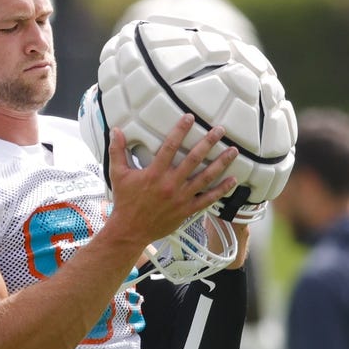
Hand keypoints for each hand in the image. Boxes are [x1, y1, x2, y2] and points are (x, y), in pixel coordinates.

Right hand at [107, 114, 239, 245]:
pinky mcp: (187, 210)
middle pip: (193, 159)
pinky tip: (233, 180)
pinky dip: (221, 190)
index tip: (190, 118)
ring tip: (233, 151)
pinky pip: (207, 199)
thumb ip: (117, 151)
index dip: (180, 130)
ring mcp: (181, 198)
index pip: (170, 147)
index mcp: (154, 173)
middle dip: (208, 143)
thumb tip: (115, 130)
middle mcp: (170, 184)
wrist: (130, 230)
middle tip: (220, 130)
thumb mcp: (117, 174)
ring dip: (221, 163)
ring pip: (205, 177)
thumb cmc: (124, 201)